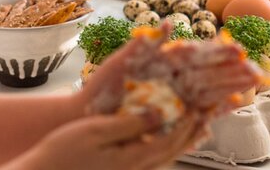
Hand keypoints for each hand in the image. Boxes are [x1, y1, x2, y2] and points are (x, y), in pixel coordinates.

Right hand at [6, 113, 197, 169]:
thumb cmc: (63, 151)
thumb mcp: (96, 131)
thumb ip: (129, 123)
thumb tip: (159, 113)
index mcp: (132, 159)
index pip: (169, 141)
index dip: (186, 124)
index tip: (197, 108)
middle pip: (170, 153)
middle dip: (190, 134)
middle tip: (205, 117)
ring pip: (162, 159)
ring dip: (180, 142)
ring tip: (193, 129)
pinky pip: (149, 161)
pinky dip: (163, 149)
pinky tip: (160, 141)